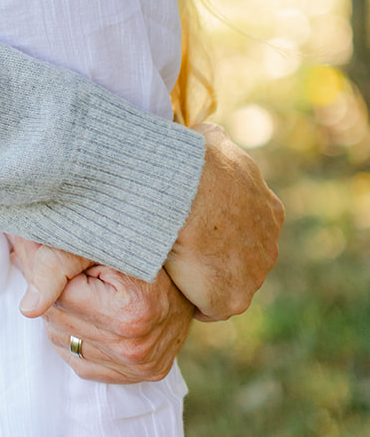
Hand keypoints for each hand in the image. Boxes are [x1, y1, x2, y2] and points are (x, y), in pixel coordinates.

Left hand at [8, 237, 192, 383]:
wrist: (187, 278)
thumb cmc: (140, 251)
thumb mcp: (101, 243)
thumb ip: (58, 263)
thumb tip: (26, 305)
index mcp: (131, 313)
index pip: (58, 294)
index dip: (39, 266)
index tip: (29, 245)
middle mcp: (135, 348)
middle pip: (57, 318)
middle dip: (45, 287)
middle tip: (41, 257)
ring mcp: (136, 367)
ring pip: (62, 339)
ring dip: (58, 310)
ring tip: (69, 282)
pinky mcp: (133, 376)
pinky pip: (78, 360)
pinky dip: (72, 334)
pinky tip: (83, 309)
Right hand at [164, 121, 283, 320]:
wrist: (187, 191)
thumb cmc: (195, 163)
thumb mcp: (211, 139)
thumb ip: (217, 142)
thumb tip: (212, 135)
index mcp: (269, 210)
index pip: (243, 226)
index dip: (217, 225)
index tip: (193, 220)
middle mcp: (269, 245)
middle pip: (238, 257)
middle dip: (214, 252)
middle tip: (181, 241)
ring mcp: (255, 275)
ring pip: (225, 281)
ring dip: (203, 275)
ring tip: (172, 260)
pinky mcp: (234, 299)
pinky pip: (210, 307)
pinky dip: (192, 297)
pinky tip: (172, 280)